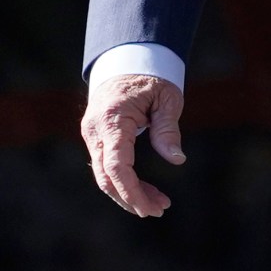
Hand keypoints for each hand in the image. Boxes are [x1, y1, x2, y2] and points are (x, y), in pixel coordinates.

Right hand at [80, 71, 186, 217]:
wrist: (126, 60)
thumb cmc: (150, 77)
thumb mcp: (167, 97)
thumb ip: (168, 128)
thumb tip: (177, 159)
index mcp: (112, 119)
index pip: (117, 166)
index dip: (131, 192)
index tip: (149, 208)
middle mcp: (95, 130)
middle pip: (106, 177)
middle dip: (131, 199)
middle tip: (160, 210)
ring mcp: (93, 135)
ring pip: (105, 176)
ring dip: (129, 193)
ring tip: (159, 204)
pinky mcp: (97, 139)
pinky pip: (107, 166)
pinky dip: (124, 181)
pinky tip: (145, 191)